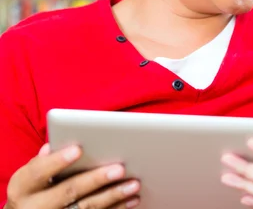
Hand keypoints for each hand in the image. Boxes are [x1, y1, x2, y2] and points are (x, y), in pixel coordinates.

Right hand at [5, 143, 140, 208]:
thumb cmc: (36, 188)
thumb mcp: (32, 176)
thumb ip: (44, 160)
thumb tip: (53, 144)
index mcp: (22, 187)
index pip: (37, 172)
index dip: (57, 161)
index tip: (78, 149)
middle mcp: (35, 207)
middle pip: (68, 192)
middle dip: (95, 180)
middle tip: (120, 168)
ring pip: (86, 208)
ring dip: (113, 196)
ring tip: (134, 184)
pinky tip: (132, 200)